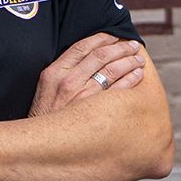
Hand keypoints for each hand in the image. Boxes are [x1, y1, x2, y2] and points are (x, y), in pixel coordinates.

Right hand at [30, 35, 145, 116]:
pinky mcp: (97, 111)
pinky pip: (120, 90)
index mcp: (54, 72)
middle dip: (121, 47)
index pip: (82, 46)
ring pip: (113, 70)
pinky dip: (132, 79)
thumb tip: (85, 57)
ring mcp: (84, 96)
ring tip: (138, 60)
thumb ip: (61, 72)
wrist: (41, 144)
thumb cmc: (45, 117)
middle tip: (133, 46)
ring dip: (130, 62)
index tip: (113, 36)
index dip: (101, 38)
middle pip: (101, 56)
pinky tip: (137, 75)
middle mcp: (69, 81)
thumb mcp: (44, 89)